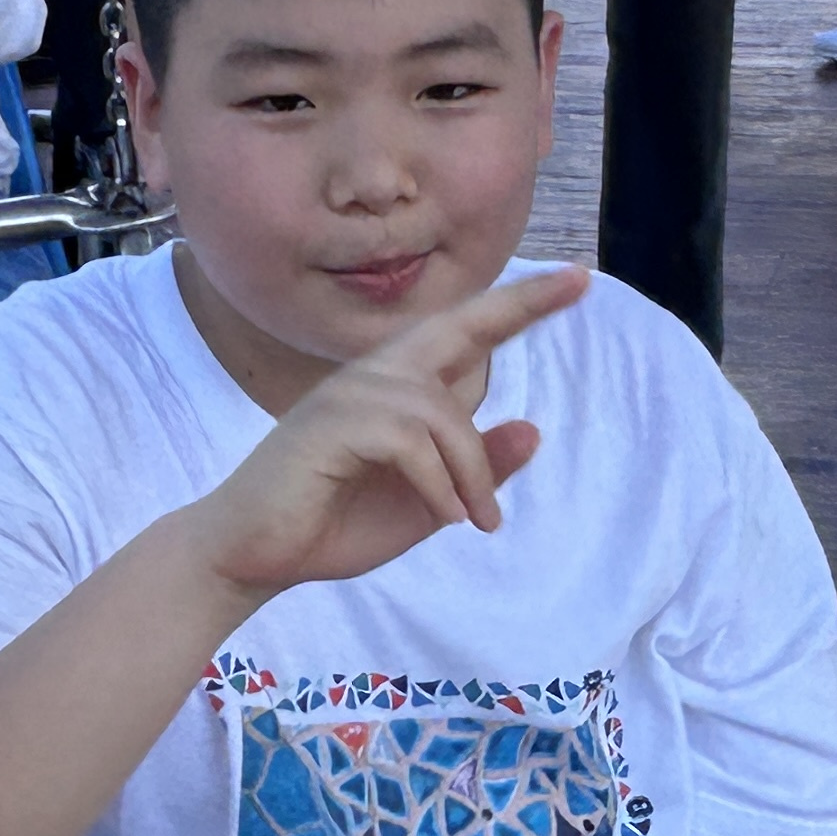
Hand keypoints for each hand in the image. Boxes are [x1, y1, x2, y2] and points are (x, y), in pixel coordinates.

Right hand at [182, 268, 588, 601]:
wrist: (255, 555)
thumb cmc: (333, 524)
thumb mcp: (430, 503)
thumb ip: (476, 470)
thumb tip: (534, 429)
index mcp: (394, 388)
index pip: (463, 336)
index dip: (517, 306)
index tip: (576, 280)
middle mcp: (372, 376)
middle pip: (456, 329)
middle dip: (518, 304)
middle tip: (581, 280)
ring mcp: (348, 395)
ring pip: (441, 412)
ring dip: (471, 473)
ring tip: (475, 520)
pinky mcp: (332, 425)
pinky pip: (410, 442)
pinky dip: (438, 484)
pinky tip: (444, 517)